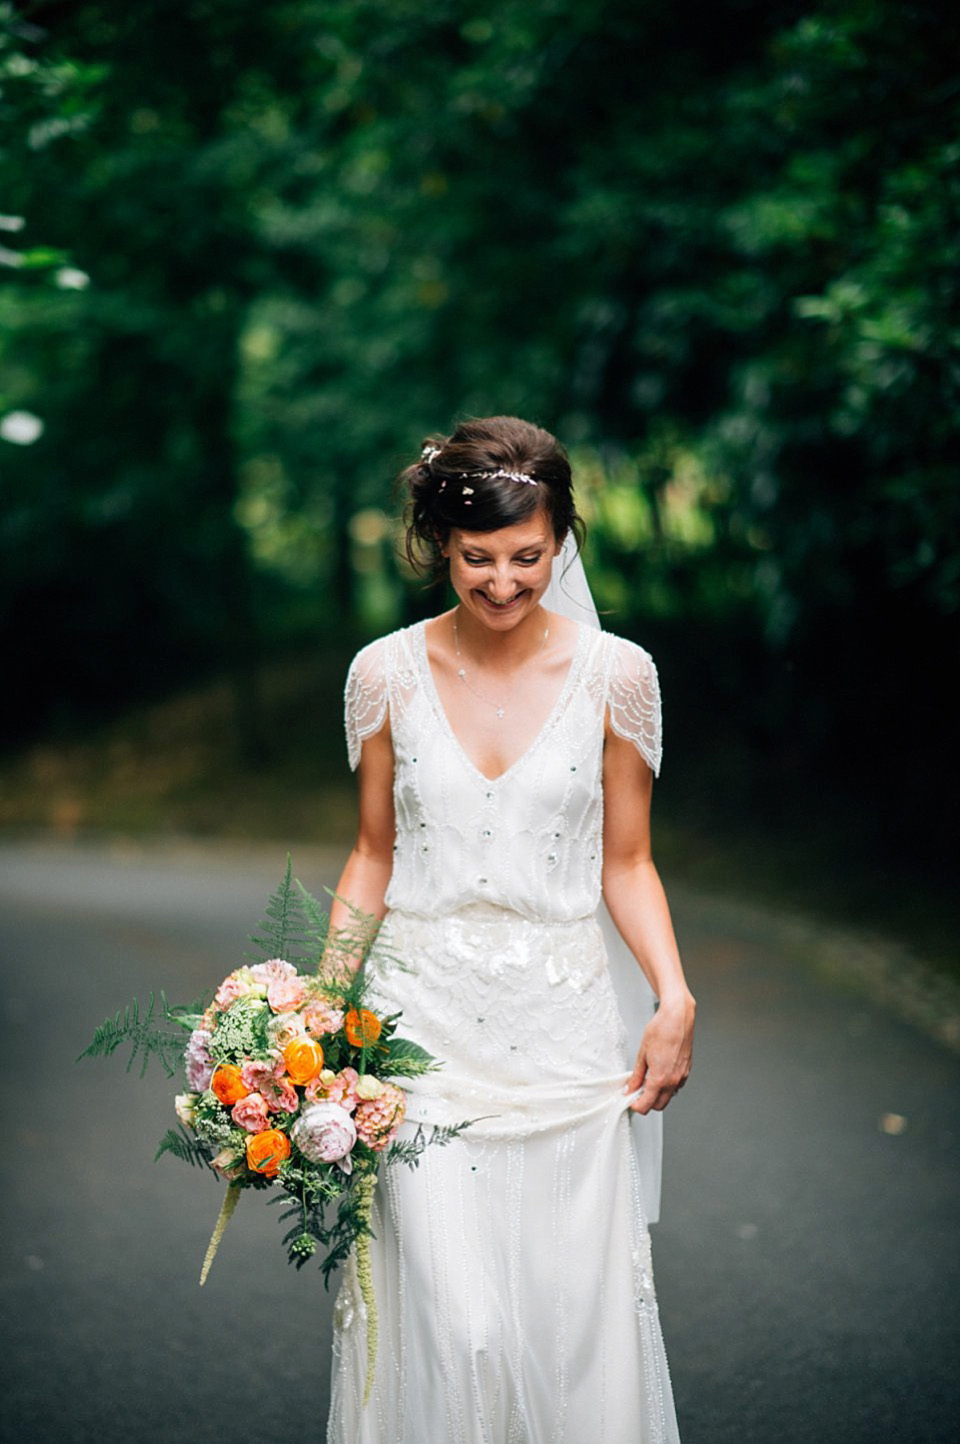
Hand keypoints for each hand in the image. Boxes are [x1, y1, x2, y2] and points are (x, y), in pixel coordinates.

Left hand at [626, 992, 694, 1114]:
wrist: (677, 1018)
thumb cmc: (660, 1031)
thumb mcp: (642, 1054)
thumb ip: (636, 1075)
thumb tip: (630, 1088)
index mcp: (660, 1079)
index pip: (646, 1105)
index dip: (635, 1105)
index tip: (629, 1099)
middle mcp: (673, 1081)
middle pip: (658, 1105)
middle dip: (647, 1102)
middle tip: (637, 1091)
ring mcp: (682, 1077)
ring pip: (668, 1096)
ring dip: (658, 1094)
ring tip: (647, 1079)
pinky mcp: (687, 1070)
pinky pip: (676, 1086)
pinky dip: (667, 1086)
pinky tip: (660, 1073)